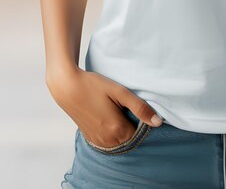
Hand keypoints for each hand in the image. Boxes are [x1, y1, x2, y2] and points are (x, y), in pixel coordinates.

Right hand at [47, 66, 162, 148]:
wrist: (67, 87)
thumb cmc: (94, 86)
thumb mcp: (120, 92)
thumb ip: (140, 108)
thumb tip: (158, 122)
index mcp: (116, 129)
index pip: (140, 132)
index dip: (140, 119)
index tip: (133, 105)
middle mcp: (107, 140)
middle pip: (130, 137)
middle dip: (131, 124)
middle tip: (122, 105)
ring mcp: (97, 141)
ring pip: (120, 139)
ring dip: (122, 128)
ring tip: (114, 108)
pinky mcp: (91, 138)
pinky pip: (109, 140)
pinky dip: (112, 130)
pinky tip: (107, 114)